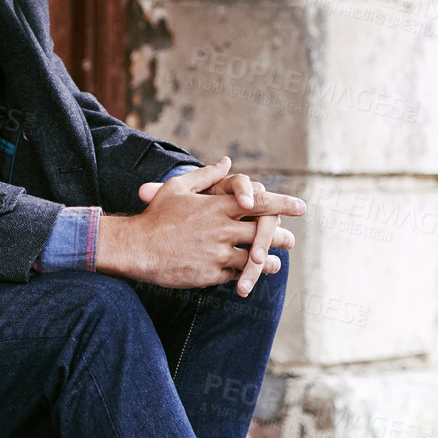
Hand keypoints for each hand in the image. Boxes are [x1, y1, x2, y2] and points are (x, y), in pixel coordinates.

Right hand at [133, 159, 304, 294]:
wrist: (136, 248)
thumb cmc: (155, 215)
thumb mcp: (177, 188)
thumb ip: (205, 175)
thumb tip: (226, 161)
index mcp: (217, 206)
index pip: (260, 202)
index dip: (283, 203)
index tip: (301, 206)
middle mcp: (222, 229)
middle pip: (265, 232)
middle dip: (282, 237)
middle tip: (290, 240)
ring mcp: (217, 253)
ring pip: (255, 258)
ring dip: (268, 260)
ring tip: (275, 263)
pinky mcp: (210, 273)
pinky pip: (236, 274)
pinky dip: (244, 274)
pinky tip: (248, 275)